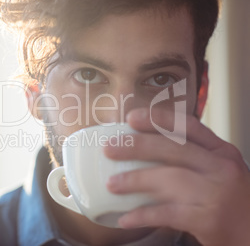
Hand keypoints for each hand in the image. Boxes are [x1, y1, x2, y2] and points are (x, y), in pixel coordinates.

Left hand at [105, 108, 249, 245]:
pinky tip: (126, 218)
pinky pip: (168, 213)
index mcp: (221, 151)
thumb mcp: (218, 171)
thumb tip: (143, 150)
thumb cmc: (228, 200)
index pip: (189, 126)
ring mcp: (216, 193)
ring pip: (168, 179)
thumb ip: (191, 158)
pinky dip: (143, 215)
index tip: (131, 117)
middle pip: (173, 148)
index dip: (158, 119)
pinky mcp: (208, 219)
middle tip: (109, 148)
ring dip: (135, 180)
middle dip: (137, 146)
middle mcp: (220, 167)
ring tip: (111, 184)